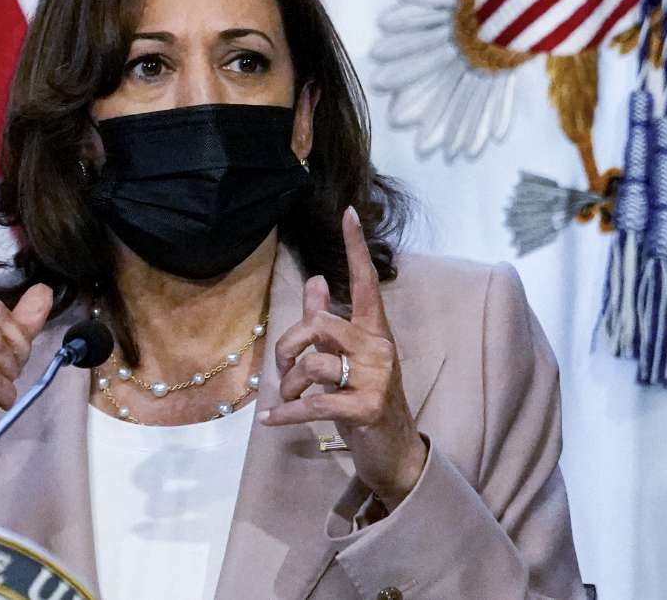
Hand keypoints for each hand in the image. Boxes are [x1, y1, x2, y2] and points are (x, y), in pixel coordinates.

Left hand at [262, 206, 427, 508]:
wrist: (394, 453)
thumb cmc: (365, 399)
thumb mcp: (348, 359)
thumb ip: (331, 320)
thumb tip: (318, 280)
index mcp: (374, 331)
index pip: (366, 283)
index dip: (356, 248)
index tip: (348, 212)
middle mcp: (378, 348)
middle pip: (318, 325)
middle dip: (288, 347)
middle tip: (283, 371)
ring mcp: (376, 378)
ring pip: (313, 365)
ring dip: (289, 386)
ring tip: (287, 399)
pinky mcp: (365, 408)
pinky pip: (314, 403)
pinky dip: (286, 413)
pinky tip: (272, 420)